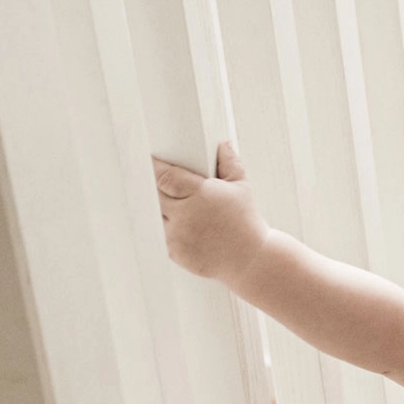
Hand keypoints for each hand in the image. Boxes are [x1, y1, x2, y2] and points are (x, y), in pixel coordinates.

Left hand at [152, 140, 268, 285]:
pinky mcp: (174, 251)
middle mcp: (184, 214)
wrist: (250, 259)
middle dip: (159, 188)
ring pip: (157, 215)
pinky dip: (169, 231)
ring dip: (163, 211)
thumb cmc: (247, 223)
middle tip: (166, 185)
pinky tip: (186, 230)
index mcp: (199, 194)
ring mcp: (177, 234)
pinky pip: (162, 235)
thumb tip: (223, 144)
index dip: (156, 167)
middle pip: (155, 194)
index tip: (153, 162)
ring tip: (180, 210)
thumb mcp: (242, 188)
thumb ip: (230, 163)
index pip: (164, 176)